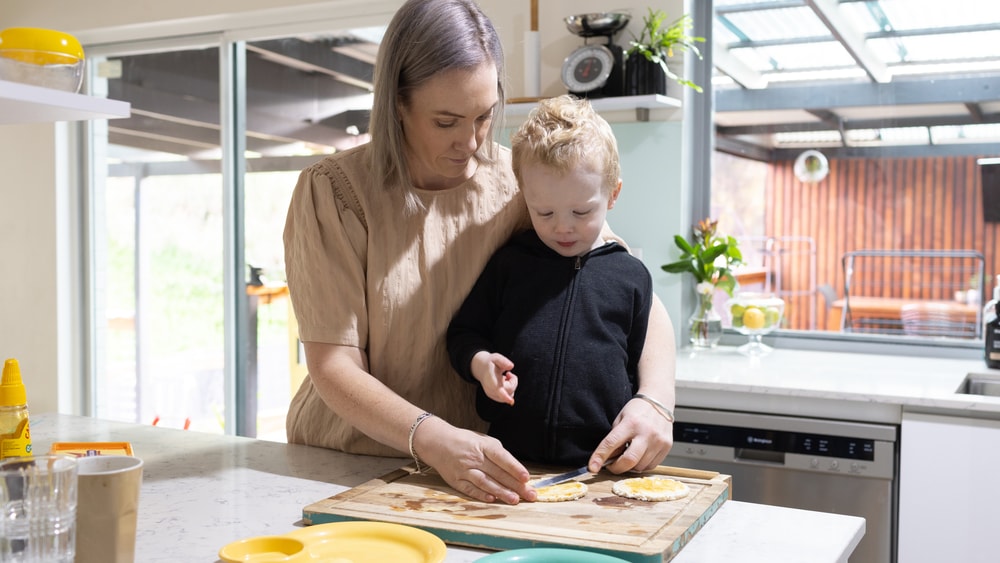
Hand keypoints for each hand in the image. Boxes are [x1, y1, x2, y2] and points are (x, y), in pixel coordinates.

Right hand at [415, 416, 534, 503]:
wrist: (438, 442)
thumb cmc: (465, 441)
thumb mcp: (483, 441)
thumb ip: (498, 454)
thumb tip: (515, 470)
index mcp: (483, 446)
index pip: (502, 457)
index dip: (515, 468)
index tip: (526, 477)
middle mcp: (474, 458)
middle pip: (497, 473)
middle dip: (515, 485)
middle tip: (529, 495)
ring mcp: (464, 470)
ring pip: (485, 482)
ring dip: (501, 492)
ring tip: (514, 500)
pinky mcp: (456, 480)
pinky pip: (470, 489)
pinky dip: (481, 494)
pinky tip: (492, 499)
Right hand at [471, 351, 517, 404]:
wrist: (481, 368)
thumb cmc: (490, 363)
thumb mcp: (495, 357)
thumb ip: (503, 361)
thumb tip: (511, 366)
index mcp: (491, 381)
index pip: (498, 390)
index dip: (505, 396)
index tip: (511, 401)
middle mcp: (491, 390)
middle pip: (510, 390)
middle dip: (513, 381)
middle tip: (508, 373)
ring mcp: (492, 395)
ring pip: (510, 394)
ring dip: (511, 385)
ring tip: (504, 377)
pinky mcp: (495, 397)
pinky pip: (508, 396)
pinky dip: (509, 389)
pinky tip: (504, 382)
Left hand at [587, 397, 673, 473]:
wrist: (659, 401)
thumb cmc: (637, 410)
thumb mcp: (620, 419)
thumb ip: (614, 439)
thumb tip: (607, 459)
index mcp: (631, 423)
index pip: (611, 443)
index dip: (600, 457)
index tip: (592, 467)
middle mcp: (646, 432)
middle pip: (629, 460)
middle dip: (617, 468)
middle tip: (611, 465)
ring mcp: (658, 441)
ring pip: (640, 466)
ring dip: (630, 467)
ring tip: (628, 456)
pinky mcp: (667, 446)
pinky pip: (651, 466)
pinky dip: (642, 465)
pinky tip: (640, 456)